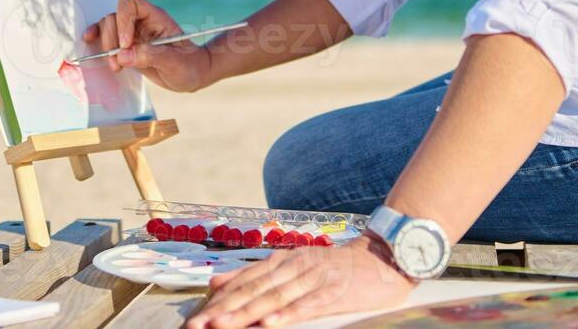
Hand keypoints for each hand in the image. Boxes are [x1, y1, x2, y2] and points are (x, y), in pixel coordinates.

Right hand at [82, 0, 213, 92]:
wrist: (193, 74)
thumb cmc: (190, 66)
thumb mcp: (176, 63)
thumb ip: (151, 56)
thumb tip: (123, 55)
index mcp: (156, 17)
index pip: (130, 2)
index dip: (123, 21)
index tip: (126, 45)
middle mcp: (142, 21)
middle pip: (115, 16)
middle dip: (112, 39)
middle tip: (119, 61)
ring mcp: (133, 32)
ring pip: (108, 26)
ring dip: (106, 44)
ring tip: (116, 65)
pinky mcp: (127, 45)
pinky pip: (107, 36)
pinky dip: (98, 38)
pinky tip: (91, 42)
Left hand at [186, 238, 416, 328]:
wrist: (382, 257)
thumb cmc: (333, 267)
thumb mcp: (290, 265)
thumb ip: (253, 274)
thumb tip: (215, 281)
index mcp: (280, 261)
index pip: (243, 282)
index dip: (218, 301)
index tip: (195, 318)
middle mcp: (292, 267)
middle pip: (252, 291)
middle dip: (224, 310)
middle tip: (199, 326)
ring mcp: (313, 278)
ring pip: (274, 298)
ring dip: (247, 313)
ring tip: (223, 326)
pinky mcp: (333, 292)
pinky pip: (307, 305)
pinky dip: (288, 314)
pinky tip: (270, 324)